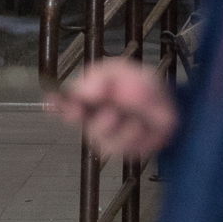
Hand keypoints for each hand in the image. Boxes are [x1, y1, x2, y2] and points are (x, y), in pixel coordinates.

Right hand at [47, 58, 176, 160]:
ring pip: (97, 133)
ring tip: (132, 114)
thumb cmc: (143, 87)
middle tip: (85, 108)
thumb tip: (83, 89)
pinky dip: (133, 133)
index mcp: (90, 94)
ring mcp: (104, 134)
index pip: (65, 98)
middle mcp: (92, 114)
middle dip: (78, 113)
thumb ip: (102, 77)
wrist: (171, 107)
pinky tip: (142, 126)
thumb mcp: (123, 72)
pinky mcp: (119, 150)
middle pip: (75, 117)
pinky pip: (119, 145)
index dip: (56, 101)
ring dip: (114, 122)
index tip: (50, 101)